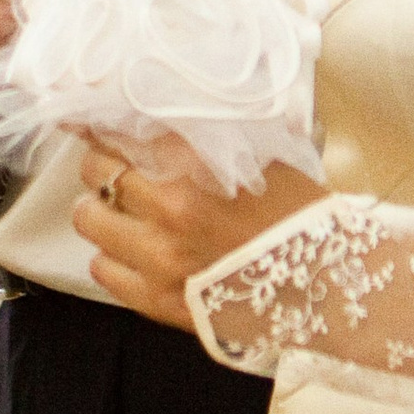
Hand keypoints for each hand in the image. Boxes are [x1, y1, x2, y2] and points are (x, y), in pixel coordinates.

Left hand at [74, 139, 323, 330]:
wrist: (328, 287)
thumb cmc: (299, 218)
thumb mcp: (260, 156)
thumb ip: (208, 135)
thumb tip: (163, 112)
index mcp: (198, 165)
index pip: (121, 130)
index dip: (99, 123)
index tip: (85, 117)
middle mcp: (173, 208)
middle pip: (98, 171)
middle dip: (103, 165)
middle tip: (115, 167)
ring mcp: (162, 258)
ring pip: (90, 220)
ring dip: (101, 210)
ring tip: (120, 211)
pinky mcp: (160, 301)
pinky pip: (103, 271)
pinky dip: (111, 257)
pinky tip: (131, 251)